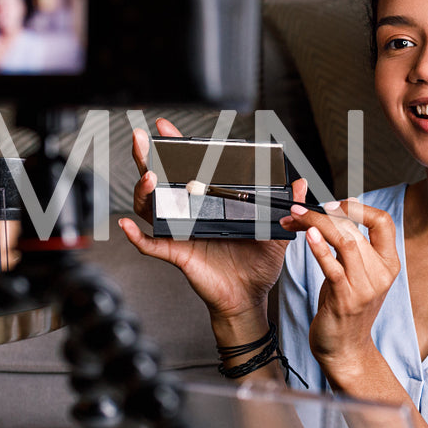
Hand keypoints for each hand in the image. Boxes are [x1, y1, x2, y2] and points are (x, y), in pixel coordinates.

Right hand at [119, 118, 294, 328]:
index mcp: (209, 204)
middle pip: (160, 183)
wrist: (250, 298)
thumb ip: (287, 206)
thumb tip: (300, 183)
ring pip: (151, 209)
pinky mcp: (178, 254)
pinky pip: (152, 246)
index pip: (188, 171)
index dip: (175, 149)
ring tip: (149, 178)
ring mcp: (180, 233)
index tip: (165, 129)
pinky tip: (127, 226)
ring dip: (144, 192)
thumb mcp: (276, 233)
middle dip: (146, 158)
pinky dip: (137, 237)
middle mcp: (189, 215)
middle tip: (141, 139)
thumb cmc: (257, 267)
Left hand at [282, 199, 400, 380]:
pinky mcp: (346, 299)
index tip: (332, 203)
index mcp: (388, 263)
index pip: (383, 221)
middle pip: (355, 228)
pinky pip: (333, 267)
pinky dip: (320, 248)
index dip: (358, 207)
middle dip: (322, 214)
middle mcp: (381, 273)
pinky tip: (307, 236)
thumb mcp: (357, 274)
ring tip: (295, 217)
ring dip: (316, 225)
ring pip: (344, 241)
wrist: (346, 350)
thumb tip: (334, 215)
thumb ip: (352, 247)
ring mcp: (365, 287)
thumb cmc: (347, 310)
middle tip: (297, 210)